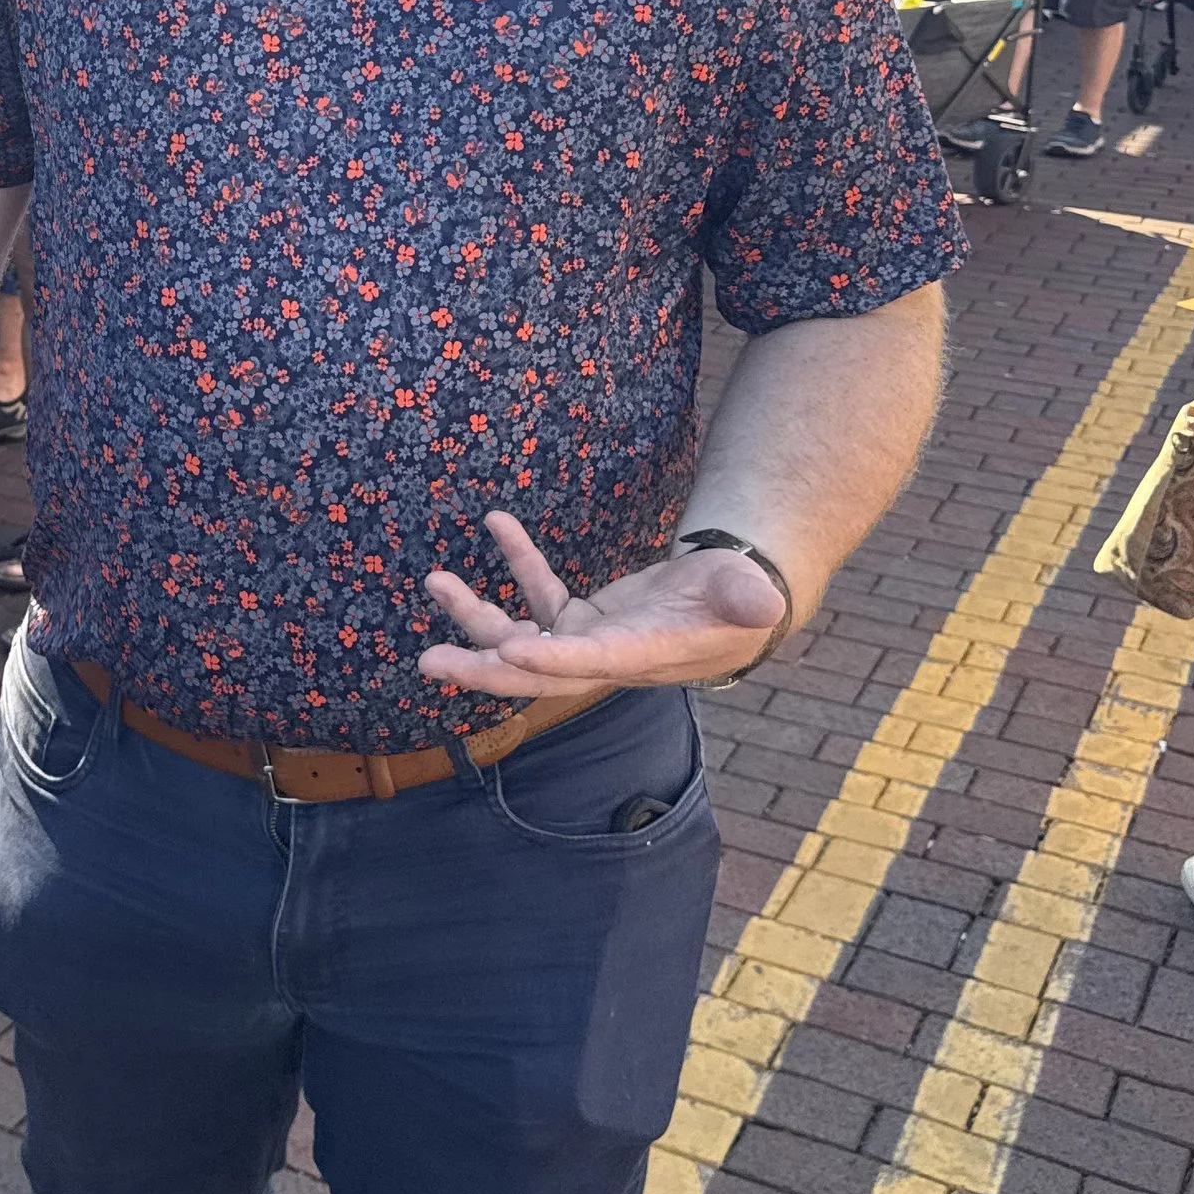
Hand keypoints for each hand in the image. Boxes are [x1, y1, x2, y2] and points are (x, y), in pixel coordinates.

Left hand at [420, 510, 790, 698]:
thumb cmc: (742, 599)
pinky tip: (497, 522)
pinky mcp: (583, 619)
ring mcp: (588, 640)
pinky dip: (519, 560)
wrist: (730, 607)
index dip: (548, 660)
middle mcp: (605, 656)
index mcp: (641, 654)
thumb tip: (763, 602)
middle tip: (429, 661)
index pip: (589, 662)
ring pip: (522, 634)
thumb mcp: (750, 595)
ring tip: (434, 581)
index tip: (505, 650)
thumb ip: (749, 599)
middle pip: (535, 671)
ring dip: (476, 613)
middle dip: (483, 667)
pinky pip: (540, 591)